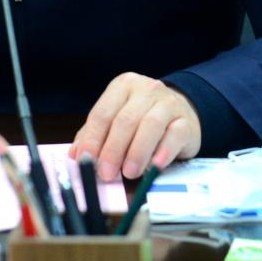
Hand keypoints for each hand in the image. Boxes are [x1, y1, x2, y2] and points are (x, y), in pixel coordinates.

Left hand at [69, 73, 201, 180]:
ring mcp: (168, 103)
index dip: (92, 139)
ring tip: (129, 173)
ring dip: (136, 152)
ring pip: (149, 125)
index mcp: (123, 86)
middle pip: (125, 120)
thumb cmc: (143, 118)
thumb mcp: (117, 119)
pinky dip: (163, 151)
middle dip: (113, 149)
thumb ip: (95, 134)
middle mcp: (146, 90)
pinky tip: (155, 165)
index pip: (102, 113)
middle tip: (106, 174)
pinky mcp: (186, 121)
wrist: (183, 112)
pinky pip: (174, 135)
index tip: (85, 161)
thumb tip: (75, 155)